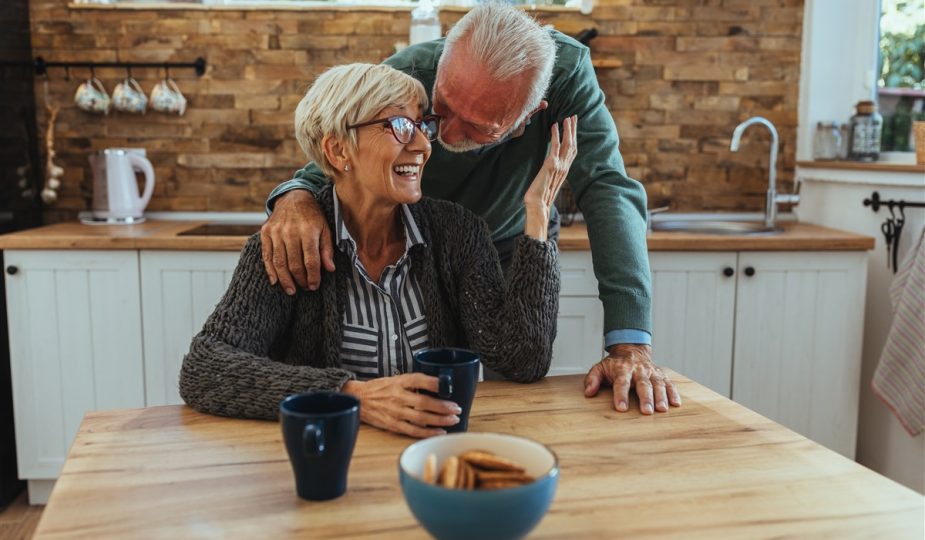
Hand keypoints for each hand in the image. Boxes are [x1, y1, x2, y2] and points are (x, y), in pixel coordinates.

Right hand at [260, 190, 334, 293]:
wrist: (293, 197)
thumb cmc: (312, 216)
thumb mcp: (325, 229)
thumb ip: (327, 249)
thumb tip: (330, 269)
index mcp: (308, 230)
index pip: (311, 260)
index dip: (313, 276)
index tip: (314, 286)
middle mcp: (290, 231)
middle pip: (294, 263)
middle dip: (300, 280)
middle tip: (305, 288)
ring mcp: (276, 232)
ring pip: (279, 262)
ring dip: (285, 280)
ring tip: (291, 290)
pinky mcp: (266, 233)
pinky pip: (267, 256)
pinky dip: (270, 271)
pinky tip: (275, 281)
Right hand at [342, 374, 461, 437]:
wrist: (359, 399)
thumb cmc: (380, 388)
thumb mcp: (396, 379)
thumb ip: (414, 382)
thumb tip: (439, 385)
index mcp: (398, 382)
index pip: (418, 379)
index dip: (434, 383)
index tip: (447, 385)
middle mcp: (397, 396)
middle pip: (424, 402)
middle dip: (443, 406)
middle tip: (456, 408)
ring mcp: (395, 412)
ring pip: (421, 418)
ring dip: (440, 420)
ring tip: (453, 419)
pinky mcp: (393, 425)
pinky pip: (413, 430)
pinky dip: (428, 432)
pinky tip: (440, 431)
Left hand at [523, 115, 577, 240]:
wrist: (537, 207)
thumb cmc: (539, 198)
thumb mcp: (546, 182)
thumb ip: (549, 174)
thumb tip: (547, 169)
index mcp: (564, 171)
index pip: (572, 151)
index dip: (574, 137)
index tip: (573, 126)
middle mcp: (564, 167)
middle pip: (573, 145)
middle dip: (574, 130)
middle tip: (574, 116)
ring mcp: (559, 167)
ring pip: (568, 144)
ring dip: (568, 130)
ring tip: (567, 118)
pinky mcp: (551, 166)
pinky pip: (555, 147)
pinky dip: (556, 135)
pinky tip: (554, 126)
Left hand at [583, 344, 681, 413]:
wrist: (631, 349)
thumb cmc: (614, 364)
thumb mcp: (600, 368)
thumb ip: (593, 379)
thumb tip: (588, 393)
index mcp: (622, 368)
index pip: (621, 382)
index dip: (621, 395)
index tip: (621, 408)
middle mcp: (639, 370)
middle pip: (643, 384)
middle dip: (645, 398)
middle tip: (646, 411)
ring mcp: (651, 372)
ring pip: (658, 384)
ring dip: (661, 397)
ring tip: (662, 410)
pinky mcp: (661, 375)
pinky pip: (669, 383)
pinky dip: (674, 393)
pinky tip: (676, 404)